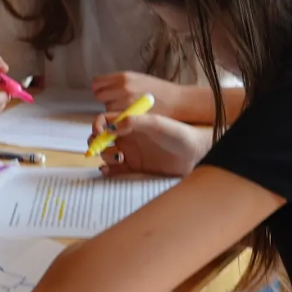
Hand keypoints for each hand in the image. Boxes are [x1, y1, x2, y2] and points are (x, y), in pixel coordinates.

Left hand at [91, 71, 179, 117]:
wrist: (178, 102)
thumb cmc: (159, 91)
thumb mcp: (138, 79)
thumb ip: (119, 82)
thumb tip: (100, 87)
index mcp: (124, 77)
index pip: (96, 83)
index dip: (100, 89)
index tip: (105, 92)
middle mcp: (123, 89)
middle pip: (100, 97)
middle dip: (107, 100)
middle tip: (119, 102)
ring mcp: (126, 104)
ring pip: (107, 109)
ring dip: (114, 111)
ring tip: (129, 109)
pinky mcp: (131, 117)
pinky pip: (116, 120)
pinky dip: (120, 120)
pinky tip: (130, 117)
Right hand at [95, 114, 209, 178]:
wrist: (195, 153)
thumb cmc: (178, 133)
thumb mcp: (156, 123)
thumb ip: (133, 122)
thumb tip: (110, 127)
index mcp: (130, 122)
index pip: (105, 120)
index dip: (97, 125)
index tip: (98, 132)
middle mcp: (127, 135)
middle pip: (101, 138)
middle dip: (96, 142)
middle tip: (101, 147)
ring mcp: (130, 151)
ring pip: (106, 153)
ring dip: (105, 156)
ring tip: (119, 158)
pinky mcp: (134, 167)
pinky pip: (114, 170)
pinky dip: (107, 170)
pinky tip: (107, 170)